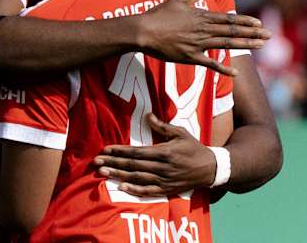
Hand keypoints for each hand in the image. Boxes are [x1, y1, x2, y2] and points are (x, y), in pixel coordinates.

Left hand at [94, 113, 216, 196]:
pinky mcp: (167, 190)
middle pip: (133, 165)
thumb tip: (147, 115)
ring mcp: (164, 180)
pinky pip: (148, 192)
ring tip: (103, 172)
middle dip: (113, 162)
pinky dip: (135, 190)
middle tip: (96, 162)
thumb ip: (162, 126)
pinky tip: (122, 188)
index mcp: (164, 152)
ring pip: (137, 178)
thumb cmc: (194, 148)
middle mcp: (162, 167)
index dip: (120, 150)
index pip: (137, 152)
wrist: (210, 168)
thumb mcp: (180, 133)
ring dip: (119, 175)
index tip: (106, 149)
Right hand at [137, 0, 269, 76]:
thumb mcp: (178, 0)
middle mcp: (203, 30)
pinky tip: (236, 74)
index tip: (259, 22)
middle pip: (232, 32)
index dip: (245, 22)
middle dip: (252, 33)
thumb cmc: (158, 14)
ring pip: (226, 45)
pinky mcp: (190, 57)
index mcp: (201, 16)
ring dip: (245, 45)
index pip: (228, 19)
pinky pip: (209, 64)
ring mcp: (197, 44)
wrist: (144, 30)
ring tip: (260, 46)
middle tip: (269, 35)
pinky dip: (222, 69)